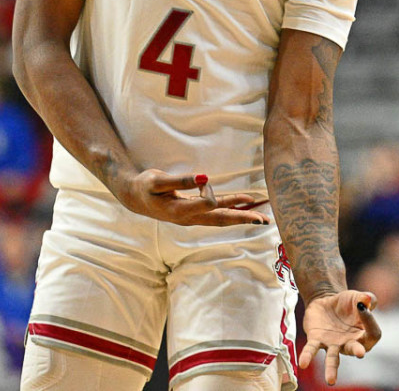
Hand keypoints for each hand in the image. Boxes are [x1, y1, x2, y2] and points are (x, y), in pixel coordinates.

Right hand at [115, 169, 270, 226]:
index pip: (207, 204)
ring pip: (222, 218)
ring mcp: (193, 218)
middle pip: (221, 220)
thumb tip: (204, 177)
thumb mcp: (158, 180)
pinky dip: (232, 208)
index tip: (201, 179)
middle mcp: (189, 218)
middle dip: (243, 218)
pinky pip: (217, 212)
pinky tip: (244, 204)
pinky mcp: (195, 213)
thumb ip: (180, 180)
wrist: (135, 198)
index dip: (208, 190)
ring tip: (262, 216)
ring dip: (242, 215)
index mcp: (180, 211)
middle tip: (264, 220)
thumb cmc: (145, 186)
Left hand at [300, 291, 381, 385]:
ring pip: (333, 359)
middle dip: (357, 350)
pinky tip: (303, 364)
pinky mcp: (317, 340)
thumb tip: (367, 299)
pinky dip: (308, 356)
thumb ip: (365, 297)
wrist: (325, 301)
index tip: (364, 307)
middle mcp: (349, 343)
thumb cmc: (346, 302)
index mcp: (364, 333)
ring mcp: (333, 344)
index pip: (373, 332)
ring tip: (330, 381)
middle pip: (356, 349)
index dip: (370, 320)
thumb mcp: (357, 297)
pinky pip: (312, 349)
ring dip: (331, 369)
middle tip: (360, 354)